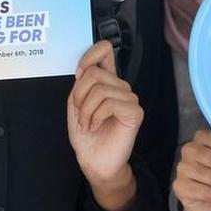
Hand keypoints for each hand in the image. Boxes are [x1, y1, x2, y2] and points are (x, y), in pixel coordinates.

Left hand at [67, 41, 141, 185]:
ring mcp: (129, 98)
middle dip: (79, 95)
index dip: (89, 55)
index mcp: (106, 81)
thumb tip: (85, 69)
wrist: (93, 160)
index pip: (104, 50)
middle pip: (94, 73)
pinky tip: (94, 126)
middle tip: (79, 114)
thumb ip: (81, 84)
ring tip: (86, 124)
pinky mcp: (134, 112)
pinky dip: (95, 116)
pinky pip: (109, 103)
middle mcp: (119, 86)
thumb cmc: (85, 133)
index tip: (78, 74)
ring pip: (99, 89)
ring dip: (85, 110)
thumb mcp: (76, 104)